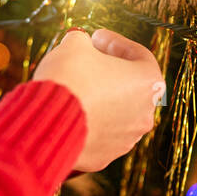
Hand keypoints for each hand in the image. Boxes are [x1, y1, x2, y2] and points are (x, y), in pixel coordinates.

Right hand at [34, 28, 162, 171]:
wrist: (48, 121)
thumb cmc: (69, 77)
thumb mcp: (74, 44)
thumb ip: (82, 40)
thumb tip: (79, 42)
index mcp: (149, 82)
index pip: (138, 55)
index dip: (115, 42)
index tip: (95, 37)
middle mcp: (145, 114)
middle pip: (129, 87)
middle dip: (108, 72)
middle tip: (86, 61)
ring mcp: (126, 140)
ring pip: (115, 114)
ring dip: (99, 99)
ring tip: (75, 88)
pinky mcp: (104, 157)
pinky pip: (98, 134)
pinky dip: (88, 122)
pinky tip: (69, 112)